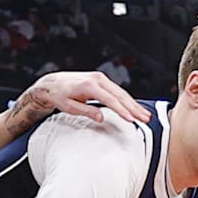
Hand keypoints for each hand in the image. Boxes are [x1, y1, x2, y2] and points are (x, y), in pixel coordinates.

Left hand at [13, 71, 150, 130]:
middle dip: (134, 108)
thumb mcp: (69, 107)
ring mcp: (100, 78)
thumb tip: (101, 118)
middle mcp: (97, 79)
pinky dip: (127, 100)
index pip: (110, 100)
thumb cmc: (59, 96)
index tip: (131, 119)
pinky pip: (117, 91)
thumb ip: (86, 111)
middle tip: (145, 118)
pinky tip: (135, 107)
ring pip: (121, 92)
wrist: (53, 83)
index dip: (122, 110)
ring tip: (145, 115)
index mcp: (89, 86)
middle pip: (120, 95)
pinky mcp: (101, 80)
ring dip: (134, 104)